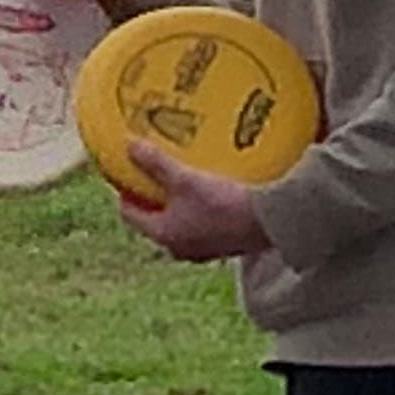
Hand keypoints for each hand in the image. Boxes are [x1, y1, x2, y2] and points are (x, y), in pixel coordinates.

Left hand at [116, 138, 266, 263]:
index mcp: (163, 234)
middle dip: (151, 195)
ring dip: (176, 202)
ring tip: (180, 176)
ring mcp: (203, 248)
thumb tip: (129, 146)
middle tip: (151, 170)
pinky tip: (209, 188)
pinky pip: (202, 223)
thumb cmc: (222, 205)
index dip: (124, 191)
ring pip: (179, 221)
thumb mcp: (185, 179)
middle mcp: (179, 246)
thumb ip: (156, 164)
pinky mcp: (224, 243)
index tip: (124, 171)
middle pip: (154, 218)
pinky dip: (198, 207)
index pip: (130, 213)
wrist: (269, 223)